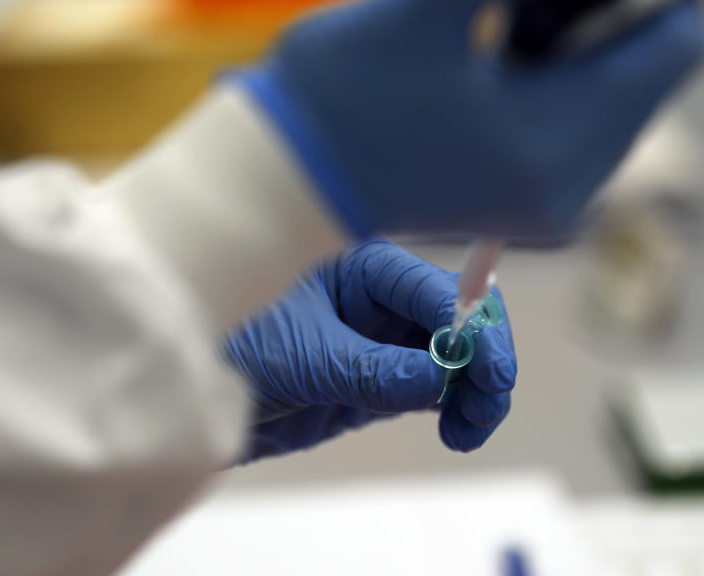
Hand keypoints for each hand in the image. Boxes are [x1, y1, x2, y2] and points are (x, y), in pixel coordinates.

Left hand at [224, 240, 515, 460]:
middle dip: (484, 359)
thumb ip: (374, 370)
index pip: (436, 289)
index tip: (490, 370)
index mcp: (367, 270)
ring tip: (467, 431)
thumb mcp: (308, 362)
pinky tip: (457, 433)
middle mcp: (388, 298)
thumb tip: (441, 379)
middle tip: (489, 404)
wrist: (213, 402)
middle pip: (464, 319)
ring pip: (463, 358)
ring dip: (478, 392)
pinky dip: (461, 410)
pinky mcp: (392, 378)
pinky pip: (444, 389)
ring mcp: (394, 339)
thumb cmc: (245, 355)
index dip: (472, 325)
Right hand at [236, 0, 703, 239]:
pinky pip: (582, 132)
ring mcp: (554, 204)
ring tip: (514, 15)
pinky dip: (562, 84)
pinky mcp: (532, 206)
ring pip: (615, 102)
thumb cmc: (344, 95)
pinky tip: (506, 58)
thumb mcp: (428, 3)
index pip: (675, 47)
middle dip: (616, 10)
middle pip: (648, 75)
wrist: (291, 180)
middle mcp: (573, 186)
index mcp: (556, 139)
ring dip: (584, 46)